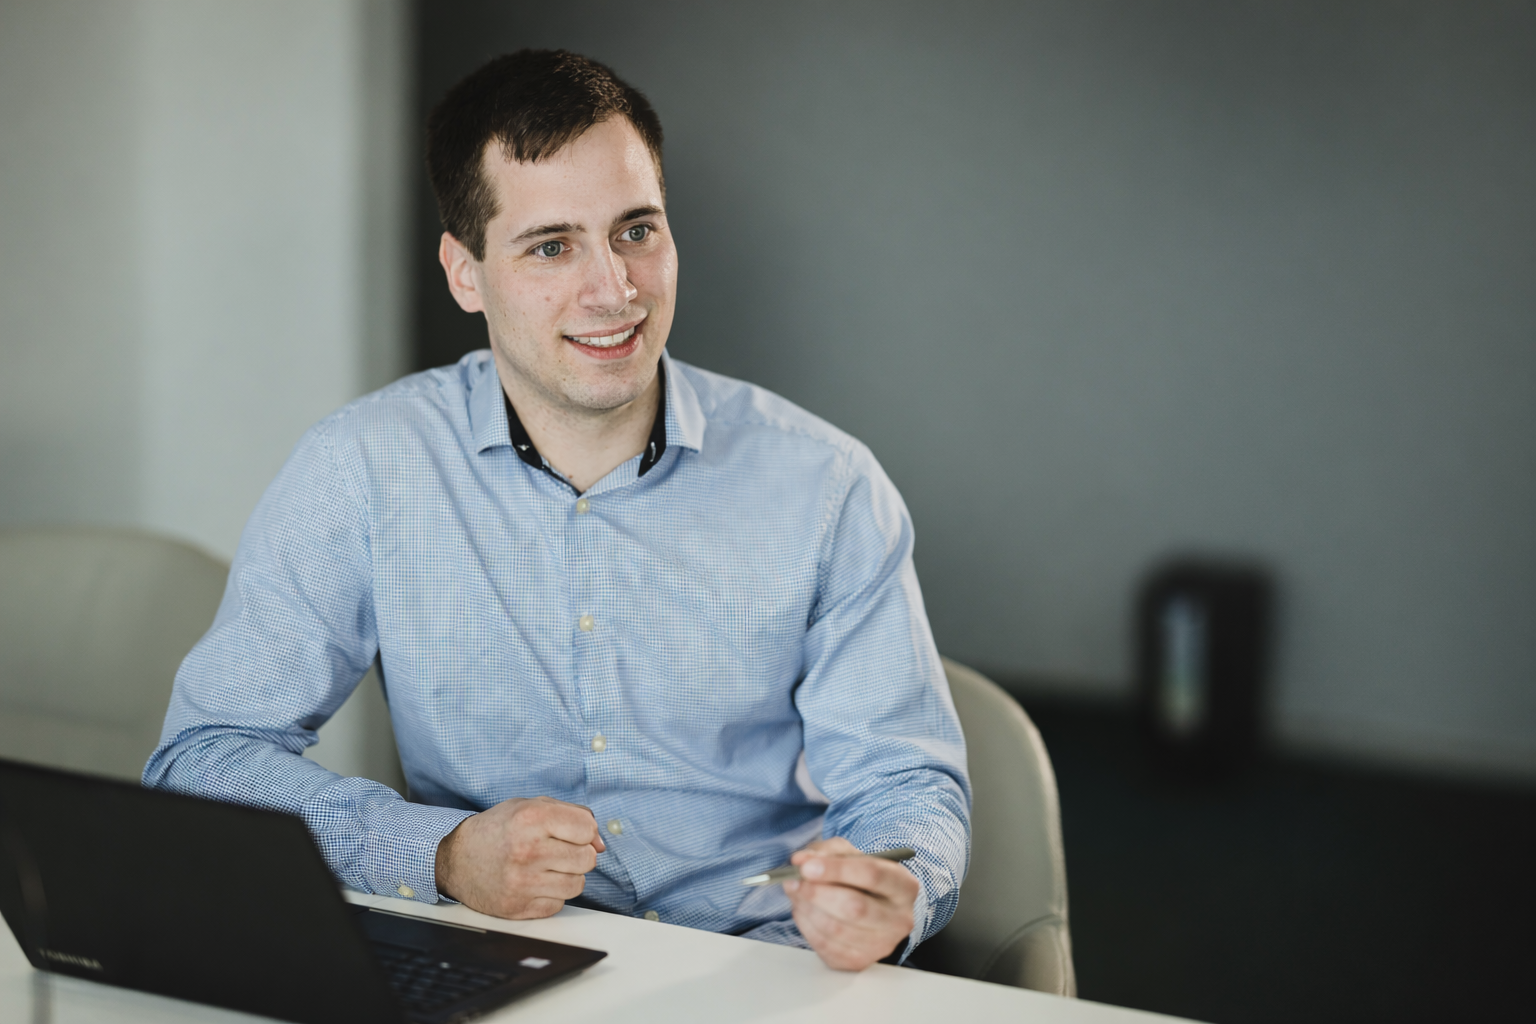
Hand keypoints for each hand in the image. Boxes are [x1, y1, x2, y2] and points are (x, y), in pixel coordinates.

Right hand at [434, 796, 605, 918]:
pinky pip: (559, 905)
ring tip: (545, 867)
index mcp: (531, 818)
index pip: (588, 828)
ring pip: (578, 885)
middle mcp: (527, 850)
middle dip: (577, 854)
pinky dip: (551, 895)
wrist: (455, 859)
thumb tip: (601, 843)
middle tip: (556, 851)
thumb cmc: (498, 830)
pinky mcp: (518, 907)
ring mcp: (522, 882)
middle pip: (587, 859)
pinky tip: (533, 883)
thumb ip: (572, 815)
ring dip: (567, 876)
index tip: (569, 832)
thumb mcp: (530, 806)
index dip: (584, 831)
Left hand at [784, 837, 918, 970]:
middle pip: (855, 908)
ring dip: (807, 908)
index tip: (807, 867)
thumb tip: (800, 861)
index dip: (836, 870)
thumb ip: (825, 852)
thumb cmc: (860, 877)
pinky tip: (803, 910)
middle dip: (817, 893)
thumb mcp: (849, 854)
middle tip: (793, 880)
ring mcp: (882, 945)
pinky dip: (806, 926)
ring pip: (837, 929)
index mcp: (904, 886)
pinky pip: (826, 946)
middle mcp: (899, 919)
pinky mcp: (860, 961)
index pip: (872, 875)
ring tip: (795, 892)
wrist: (872, 905)